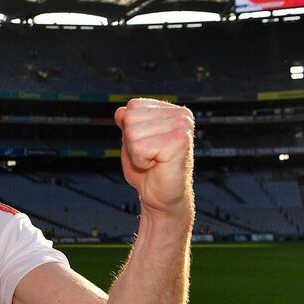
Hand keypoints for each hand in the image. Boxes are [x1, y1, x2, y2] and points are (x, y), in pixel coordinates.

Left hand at [114, 98, 193, 217]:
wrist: (161, 197)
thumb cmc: (148, 171)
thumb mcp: (131, 142)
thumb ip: (127, 124)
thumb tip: (120, 110)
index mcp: (170, 110)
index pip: (132, 106)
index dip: (130, 130)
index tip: (146, 145)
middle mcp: (180, 114)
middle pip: (131, 119)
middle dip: (132, 142)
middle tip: (149, 156)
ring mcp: (182, 126)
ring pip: (133, 134)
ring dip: (137, 153)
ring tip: (154, 161)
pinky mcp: (180, 141)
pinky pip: (140, 148)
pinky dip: (141, 161)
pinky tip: (157, 165)